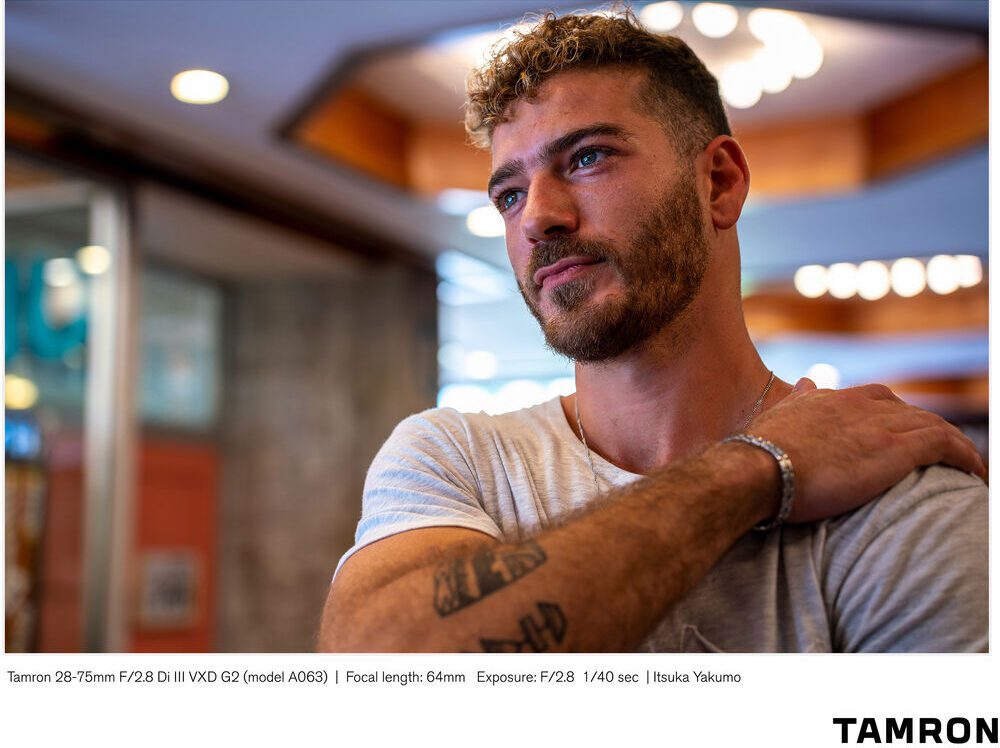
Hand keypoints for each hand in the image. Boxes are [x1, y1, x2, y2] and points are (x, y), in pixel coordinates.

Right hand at [748, 378, 985, 522]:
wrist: (757, 467)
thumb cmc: (758, 453)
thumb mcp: (778, 417)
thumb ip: (798, 400)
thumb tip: (807, 381)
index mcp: (832, 399)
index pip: (876, 399)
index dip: (894, 417)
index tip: (902, 435)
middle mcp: (860, 405)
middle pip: (910, 411)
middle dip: (928, 430)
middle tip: (941, 454)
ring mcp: (880, 425)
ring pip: (933, 425)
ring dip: (955, 445)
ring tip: (967, 466)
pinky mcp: (896, 449)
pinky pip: (945, 445)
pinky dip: (966, 457)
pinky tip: (976, 473)